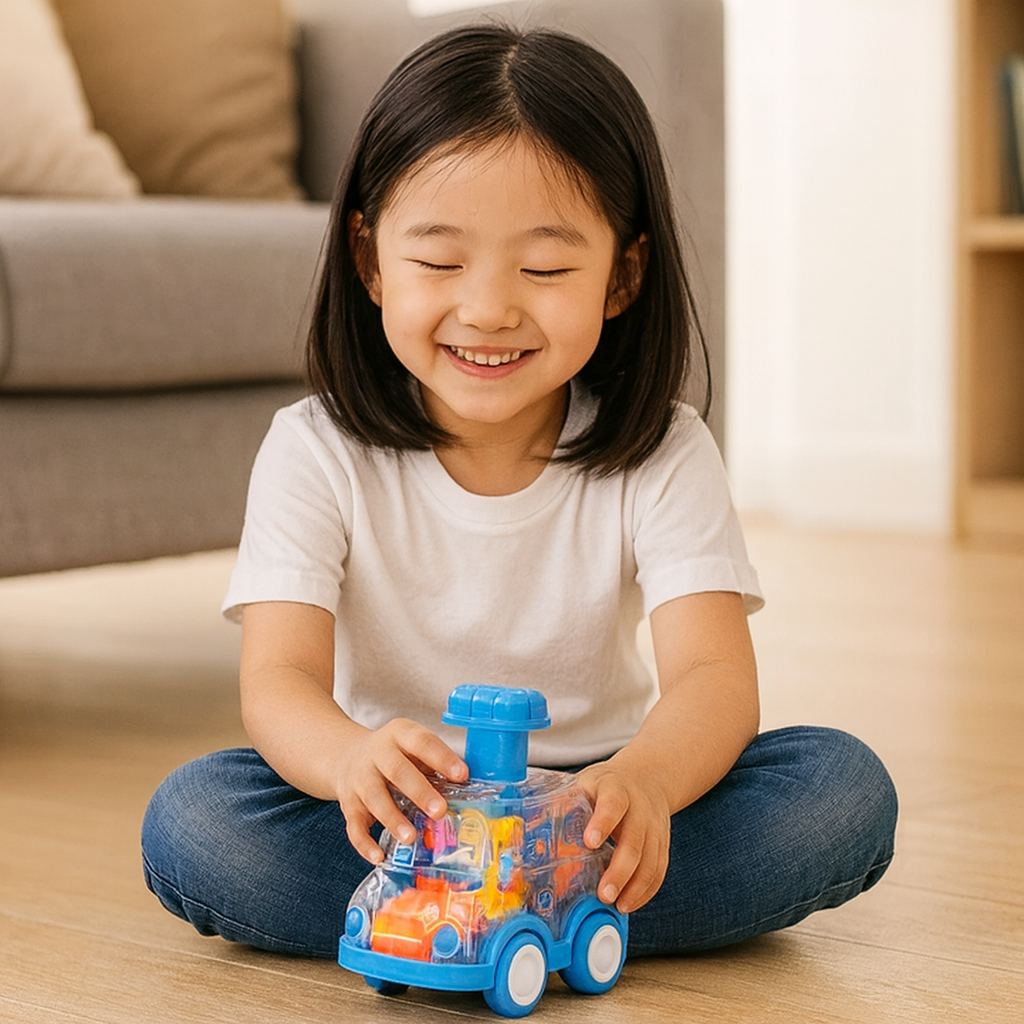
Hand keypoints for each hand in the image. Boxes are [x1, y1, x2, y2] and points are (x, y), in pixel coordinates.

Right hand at [332, 718, 466, 863]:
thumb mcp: (413, 746)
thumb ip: (435, 763)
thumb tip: (470, 788)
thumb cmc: (394, 755)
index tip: (462, 774)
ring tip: (411, 837)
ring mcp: (360, 779)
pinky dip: (365, 843)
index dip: (442, 758)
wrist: (346, 755)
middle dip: (419, 791)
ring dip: (392, 819)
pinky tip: (379, 856)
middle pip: (397, 770)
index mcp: (400, 734)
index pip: (422, 742)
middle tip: (439, 810)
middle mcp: (377, 754)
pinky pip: (354, 825)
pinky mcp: (348, 804)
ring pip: (374, 798)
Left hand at [576, 758, 671, 913]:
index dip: (602, 823)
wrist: (647, 778)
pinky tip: (630, 903)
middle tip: (604, 893)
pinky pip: (659, 869)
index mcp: (616, 788)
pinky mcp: (663, 843)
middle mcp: (639, 808)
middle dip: (620, 870)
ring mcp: (654, 827)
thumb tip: (527, 828)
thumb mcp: (584, 784)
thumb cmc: (606, 786)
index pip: (612, 804)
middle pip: (634, 840)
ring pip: (651, 860)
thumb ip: (563, 803)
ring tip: (617, 905)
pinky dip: (646, 890)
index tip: (590, 842)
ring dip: (635, 887)